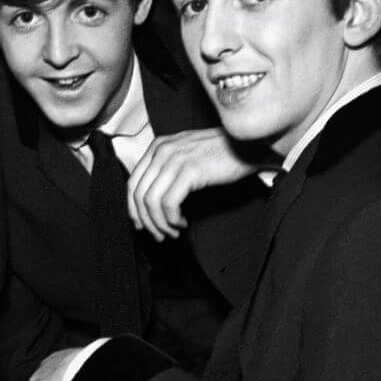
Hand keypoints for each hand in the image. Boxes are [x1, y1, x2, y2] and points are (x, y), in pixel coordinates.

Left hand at [127, 128, 258, 240]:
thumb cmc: (221, 153)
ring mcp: (174, 159)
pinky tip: (182, 222)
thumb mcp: (186, 155)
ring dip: (159, 223)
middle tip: (158, 235)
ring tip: (172, 231)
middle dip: (146, 221)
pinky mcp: (189, 171)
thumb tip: (150, 201)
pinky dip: (172, 219)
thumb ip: (166, 170)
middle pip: (139, 194)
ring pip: (151, 201)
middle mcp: (162, 151)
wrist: (248, 145)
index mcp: (157, 147)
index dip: (133, 208)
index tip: (141, 224)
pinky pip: (168, 203)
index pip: (133, 183)